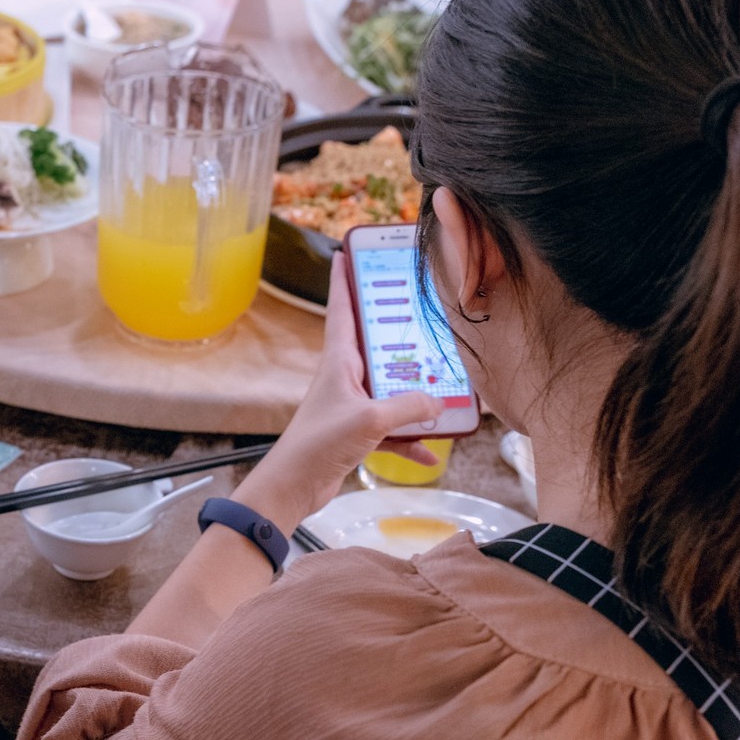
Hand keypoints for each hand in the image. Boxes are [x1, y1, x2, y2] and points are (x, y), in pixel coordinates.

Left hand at [232, 252, 441, 528]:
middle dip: (399, 332)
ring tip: (446, 389)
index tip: (345, 252)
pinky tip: (430, 453)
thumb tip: (439, 401)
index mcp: (339, 362)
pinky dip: (410, 440)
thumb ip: (408, 406)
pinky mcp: (356, 434)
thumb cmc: (318, 446)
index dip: (344, 280)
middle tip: (423, 313)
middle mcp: (344, 379)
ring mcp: (351, 406)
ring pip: (390, 390)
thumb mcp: (371, 420)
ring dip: (414, 394)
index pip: (342, 309)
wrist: (293, 487)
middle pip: (375, 346)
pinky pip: (391, 431)